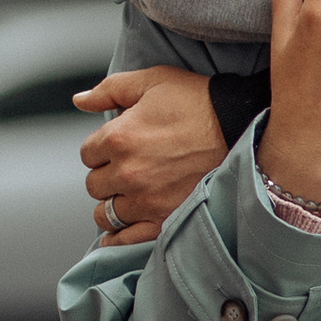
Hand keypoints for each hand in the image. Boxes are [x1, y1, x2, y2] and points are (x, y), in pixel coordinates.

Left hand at [74, 65, 227, 245]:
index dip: (101, 149)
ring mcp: (146, 200)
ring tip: (127, 194)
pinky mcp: (164, 218)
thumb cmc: (197, 101)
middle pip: (94, 185)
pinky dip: (119, 237)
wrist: (241, 126)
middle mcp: (127, 172)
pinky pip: (127, 238)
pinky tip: (120, 229)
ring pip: (106, 213)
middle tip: (127, 167)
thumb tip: (79, 101)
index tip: (118, 147)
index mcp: (118, 138)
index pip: (87, 155)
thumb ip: (109, 89)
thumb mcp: (152, 81)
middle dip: (106, 175)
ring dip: (112, 204)